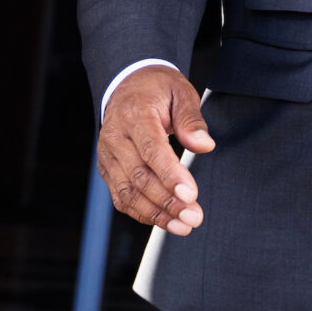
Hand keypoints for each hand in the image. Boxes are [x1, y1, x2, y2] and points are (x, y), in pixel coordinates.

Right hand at [97, 65, 214, 235]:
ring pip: (127, 192)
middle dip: (168, 201)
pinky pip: (121, 197)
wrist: (128, 85)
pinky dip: (142, 212)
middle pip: (139, 176)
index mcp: (134, 113)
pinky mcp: (107, 168)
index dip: (170, 175)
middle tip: (194, 217)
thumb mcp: (181, 92)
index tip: (191, 195)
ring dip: (156, 214)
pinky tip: (165, 220)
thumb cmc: (158, 90)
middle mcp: (115, 136)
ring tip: (183, 226)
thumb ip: (191, 120)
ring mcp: (107, 154)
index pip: (151, 149)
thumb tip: (205, 145)